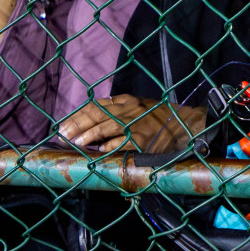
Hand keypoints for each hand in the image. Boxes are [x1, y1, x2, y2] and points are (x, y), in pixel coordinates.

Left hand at [59, 95, 206, 152]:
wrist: (187, 125)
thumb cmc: (160, 118)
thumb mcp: (138, 107)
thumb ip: (118, 110)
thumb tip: (92, 120)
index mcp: (126, 101)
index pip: (96, 105)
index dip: (78, 115)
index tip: (64, 124)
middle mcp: (130, 109)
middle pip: (98, 114)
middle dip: (78, 124)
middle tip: (62, 134)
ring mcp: (137, 123)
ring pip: (108, 126)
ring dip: (90, 134)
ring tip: (75, 141)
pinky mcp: (144, 139)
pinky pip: (123, 142)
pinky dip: (109, 145)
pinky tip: (99, 149)